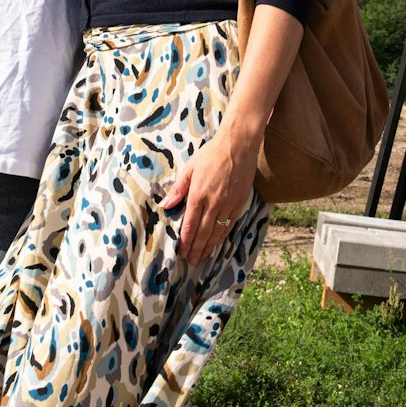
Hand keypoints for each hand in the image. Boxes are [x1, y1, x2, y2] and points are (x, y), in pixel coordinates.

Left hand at [160, 128, 257, 264]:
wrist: (238, 145)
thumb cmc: (211, 154)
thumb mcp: (190, 168)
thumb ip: (178, 189)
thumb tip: (165, 205)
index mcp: (198, 194)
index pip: (190, 224)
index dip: (185, 241)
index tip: (181, 252)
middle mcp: (213, 202)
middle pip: (203, 232)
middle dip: (196, 248)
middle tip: (191, 261)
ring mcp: (228, 203)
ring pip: (217, 231)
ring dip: (209, 246)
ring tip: (202, 257)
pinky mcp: (240, 202)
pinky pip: (230, 224)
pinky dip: (223, 236)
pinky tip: (218, 243)